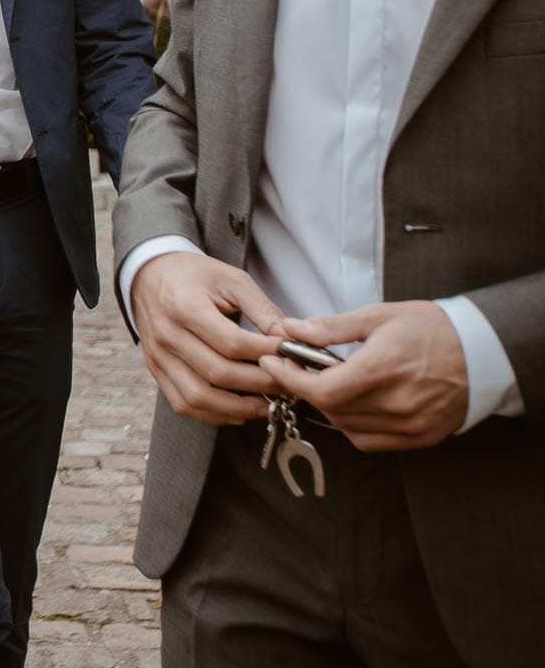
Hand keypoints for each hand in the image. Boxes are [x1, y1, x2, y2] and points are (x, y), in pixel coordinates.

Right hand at [131, 251, 285, 425]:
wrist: (148, 276)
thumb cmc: (193, 276)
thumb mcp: (231, 279)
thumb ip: (262, 309)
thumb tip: (291, 339)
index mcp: (185, 306)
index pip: (232, 343)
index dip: (266, 353)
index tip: (291, 354)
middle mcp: (167, 335)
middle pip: (219, 373)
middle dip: (260, 383)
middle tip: (287, 382)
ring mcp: (158, 357)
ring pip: (199, 397)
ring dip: (237, 407)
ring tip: (266, 404)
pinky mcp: (156, 371)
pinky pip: (183, 404)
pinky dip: (212, 414)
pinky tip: (237, 411)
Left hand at [260, 301, 468, 450]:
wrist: (483, 353)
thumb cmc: (431, 329)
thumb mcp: (380, 316)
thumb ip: (332, 327)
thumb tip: (291, 328)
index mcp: (383, 370)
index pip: (321, 389)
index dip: (289, 379)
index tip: (272, 364)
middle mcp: (396, 403)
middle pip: (330, 408)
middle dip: (305, 388)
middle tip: (296, 367)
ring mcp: (409, 425)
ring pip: (346, 427)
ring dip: (327, 406)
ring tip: (325, 381)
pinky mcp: (420, 438)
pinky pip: (369, 440)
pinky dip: (351, 424)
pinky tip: (352, 402)